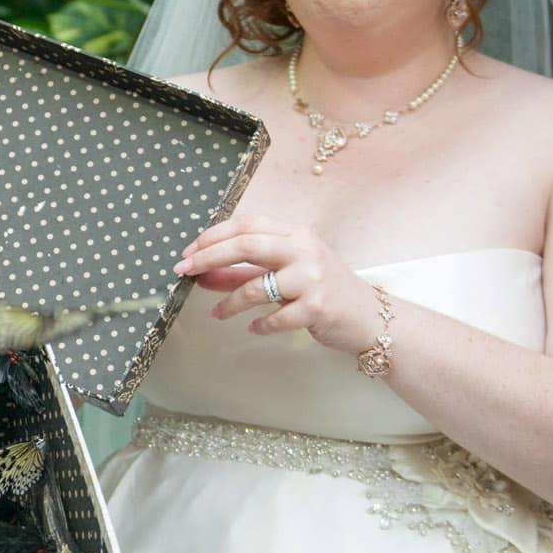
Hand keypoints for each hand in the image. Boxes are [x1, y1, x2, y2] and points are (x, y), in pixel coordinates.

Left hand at [173, 214, 375, 354]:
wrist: (369, 316)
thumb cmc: (323, 290)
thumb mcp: (285, 273)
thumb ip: (244, 273)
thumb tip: (203, 275)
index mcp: (295, 234)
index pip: (247, 224)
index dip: (213, 236)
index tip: (189, 252)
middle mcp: (304, 250)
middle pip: (246, 245)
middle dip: (208, 257)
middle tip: (184, 271)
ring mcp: (312, 278)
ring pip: (255, 287)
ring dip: (228, 303)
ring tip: (216, 314)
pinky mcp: (317, 308)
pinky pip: (274, 318)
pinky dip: (258, 325)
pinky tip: (253, 328)